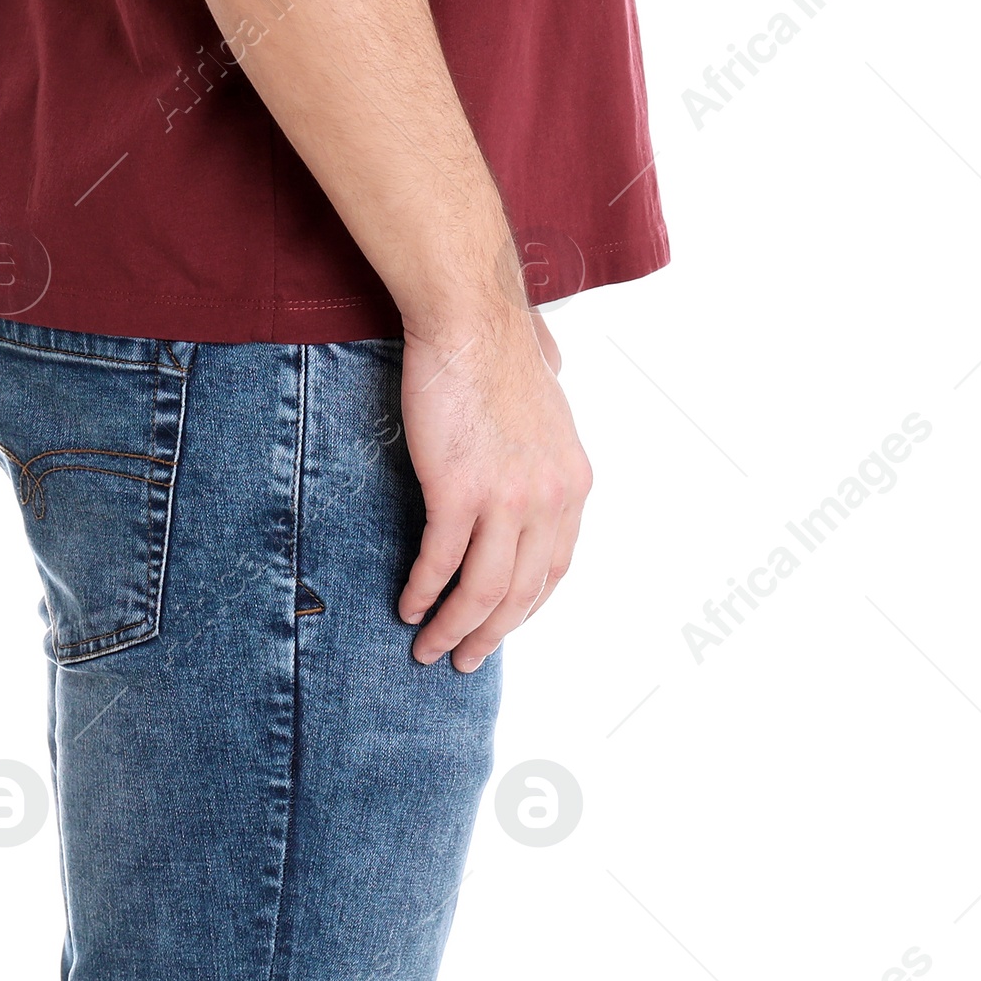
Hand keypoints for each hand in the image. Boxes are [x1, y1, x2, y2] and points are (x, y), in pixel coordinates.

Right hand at [397, 303, 591, 670]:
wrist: (472, 320)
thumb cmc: (502, 348)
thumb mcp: (552, 402)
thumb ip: (550, 432)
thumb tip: (550, 416)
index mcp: (573, 483)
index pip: (555, 568)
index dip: (525, 606)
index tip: (500, 624)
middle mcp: (549, 500)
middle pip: (520, 593)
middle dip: (489, 635)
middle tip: (462, 659)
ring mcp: (506, 499)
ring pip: (481, 590)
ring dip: (454, 628)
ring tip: (430, 649)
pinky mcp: (458, 491)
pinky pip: (440, 561)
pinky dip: (423, 592)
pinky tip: (407, 606)